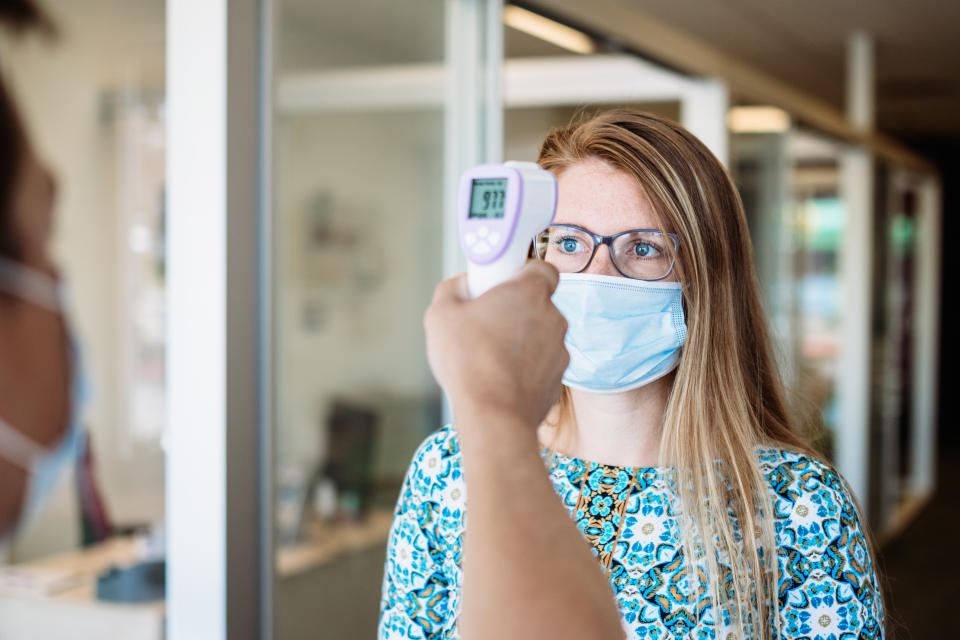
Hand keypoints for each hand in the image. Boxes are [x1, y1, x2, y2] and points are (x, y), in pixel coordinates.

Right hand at [423, 261, 568, 434]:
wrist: (494, 416)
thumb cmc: (468, 361)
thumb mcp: (440, 314)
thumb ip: (452, 289)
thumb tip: (462, 286)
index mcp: (530, 292)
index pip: (541, 267)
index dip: (521, 273)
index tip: (500, 283)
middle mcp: (553, 317)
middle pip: (537, 304)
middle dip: (515, 310)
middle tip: (486, 322)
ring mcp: (560, 350)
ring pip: (539, 336)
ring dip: (520, 341)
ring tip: (488, 357)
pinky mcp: (558, 380)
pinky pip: (540, 365)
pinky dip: (524, 368)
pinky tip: (499, 379)